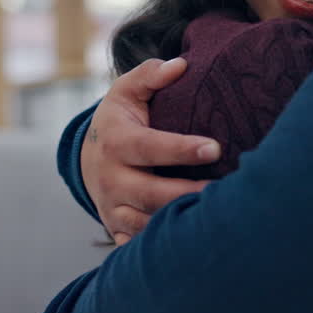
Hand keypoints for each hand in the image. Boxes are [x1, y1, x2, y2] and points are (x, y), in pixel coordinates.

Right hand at [82, 58, 221, 244]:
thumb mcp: (127, 91)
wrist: (87, 157)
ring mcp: (112, 207)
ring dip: (178, 223)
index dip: (182, 149)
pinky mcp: (117, 228)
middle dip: (187, 194)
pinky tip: (192, 243)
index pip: (149, 147)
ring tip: (218, 217)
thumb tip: (180, 65)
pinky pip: (137, 245)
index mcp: (116, 142)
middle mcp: (110, 178)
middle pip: (150, 193)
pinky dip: (160, 247)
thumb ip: (151, 75)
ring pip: (145, 223)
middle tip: (225, 191)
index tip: (215, 148)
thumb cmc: (121, 118)